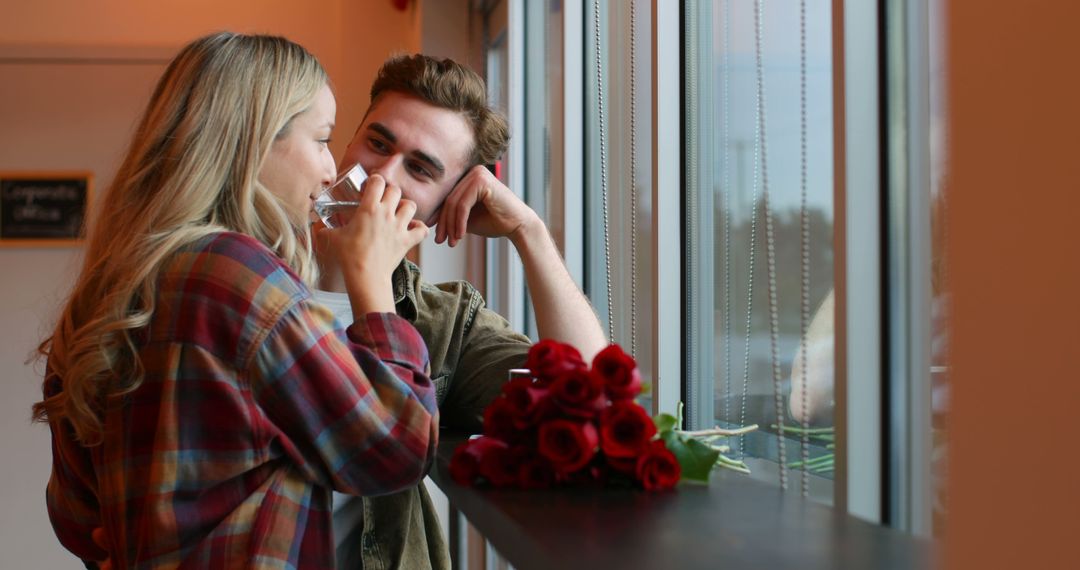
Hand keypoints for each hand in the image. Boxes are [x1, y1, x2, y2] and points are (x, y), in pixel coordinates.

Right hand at [322, 174, 427, 312]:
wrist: (365, 276)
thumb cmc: (349, 256)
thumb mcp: (334, 238)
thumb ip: (326, 230)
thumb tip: (318, 229)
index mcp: (368, 208)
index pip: (377, 181)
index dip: (375, 181)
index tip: (372, 186)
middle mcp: (386, 213)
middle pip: (395, 190)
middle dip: (390, 192)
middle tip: (384, 200)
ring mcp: (399, 227)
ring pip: (411, 205)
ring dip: (405, 207)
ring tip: (398, 213)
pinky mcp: (407, 240)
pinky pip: (422, 229)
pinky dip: (419, 228)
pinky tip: (412, 229)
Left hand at [434, 165, 539, 246]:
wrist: (518, 225)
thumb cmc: (494, 221)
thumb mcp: (466, 218)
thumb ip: (450, 216)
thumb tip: (427, 220)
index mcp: (468, 178)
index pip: (447, 198)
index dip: (440, 218)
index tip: (437, 236)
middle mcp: (472, 172)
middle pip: (449, 200)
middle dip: (444, 223)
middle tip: (441, 240)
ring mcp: (477, 174)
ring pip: (454, 203)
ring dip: (451, 225)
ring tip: (452, 241)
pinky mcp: (482, 181)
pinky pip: (463, 204)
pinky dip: (460, 222)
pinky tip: (460, 235)